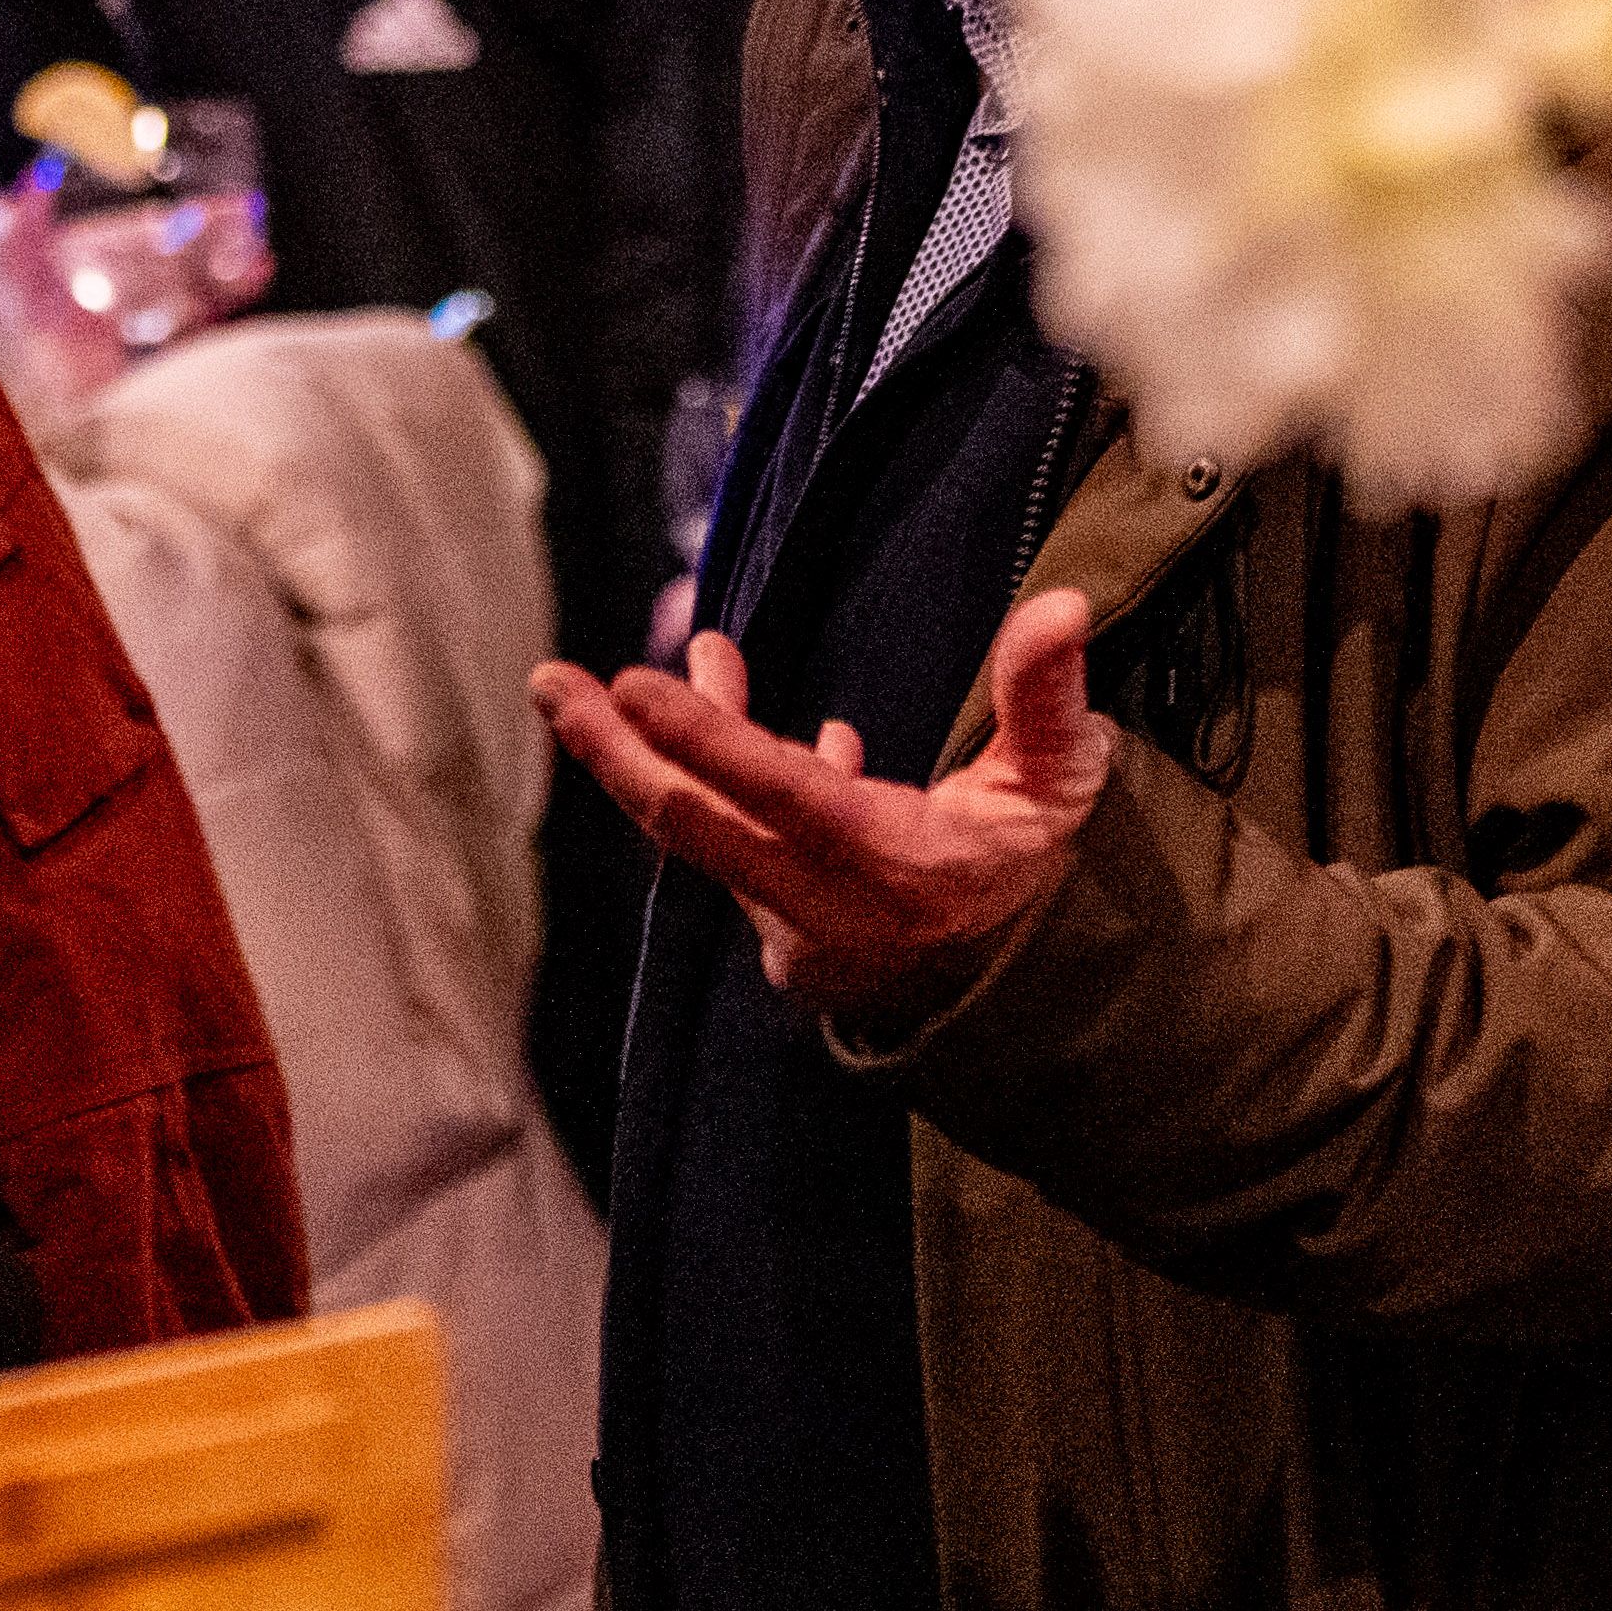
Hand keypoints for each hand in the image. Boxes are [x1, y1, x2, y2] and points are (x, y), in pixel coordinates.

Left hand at [532, 590, 1113, 1019]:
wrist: (1029, 1004)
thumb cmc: (1035, 875)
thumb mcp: (1059, 785)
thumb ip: (1047, 697)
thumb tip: (1057, 606)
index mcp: (893, 864)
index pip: (778, 795)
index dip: (703, 739)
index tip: (630, 684)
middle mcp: (826, 905)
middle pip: (696, 825)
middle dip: (615, 751)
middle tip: (552, 684)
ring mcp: (794, 929)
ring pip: (709, 829)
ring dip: (666, 751)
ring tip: (628, 684)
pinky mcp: (781, 938)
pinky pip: (731, 848)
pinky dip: (717, 786)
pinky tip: (723, 713)